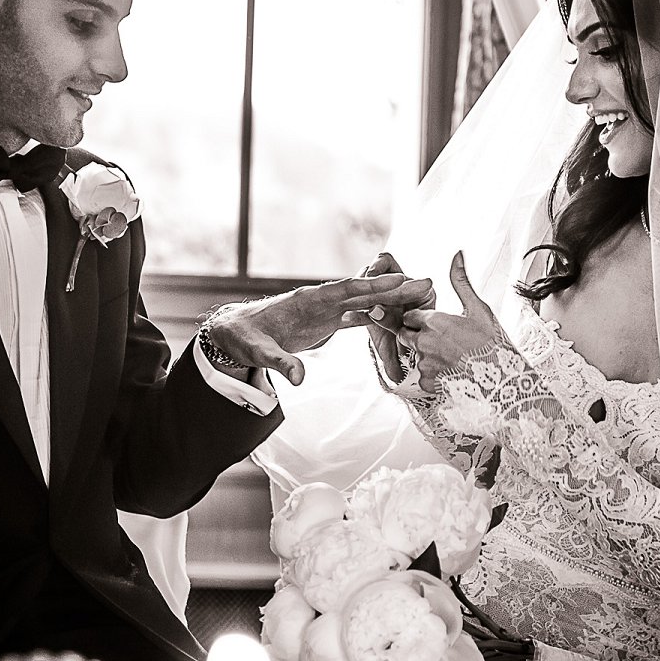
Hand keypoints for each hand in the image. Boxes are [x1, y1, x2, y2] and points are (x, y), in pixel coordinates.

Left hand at [206, 273, 435, 385]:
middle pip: (362, 293)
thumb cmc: (243, 338)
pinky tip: (398, 316)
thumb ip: (279, 362)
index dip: (371, 287)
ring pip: (364, 303)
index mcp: (306, 301)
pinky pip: (356, 316)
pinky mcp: (326, 322)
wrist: (234, 334)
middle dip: (393, 289)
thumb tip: (299, 379)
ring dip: (391, 300)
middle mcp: (320, 302)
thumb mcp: (258, 352)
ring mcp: (325, 311)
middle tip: (425, 282)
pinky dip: (377, 315)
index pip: (344, 291)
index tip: (398, 281)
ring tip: (421, 296)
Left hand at [381, 252, 500, 392]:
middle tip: (439, 341)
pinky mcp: (427, 384)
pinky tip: (449, 373)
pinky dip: (431, 376)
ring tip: (449, 359)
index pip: (410, 315)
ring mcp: (424, 364)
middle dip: (415, 335)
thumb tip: (457, 254)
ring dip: (424, 356)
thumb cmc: (493, 343)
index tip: (434, 324)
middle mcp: (424, 342)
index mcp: (434, 321)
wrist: (503, 380)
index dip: (420, 319)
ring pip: (413, 356)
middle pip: (405, 334)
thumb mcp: (478, 308)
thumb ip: (461, 281)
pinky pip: (420, 377)